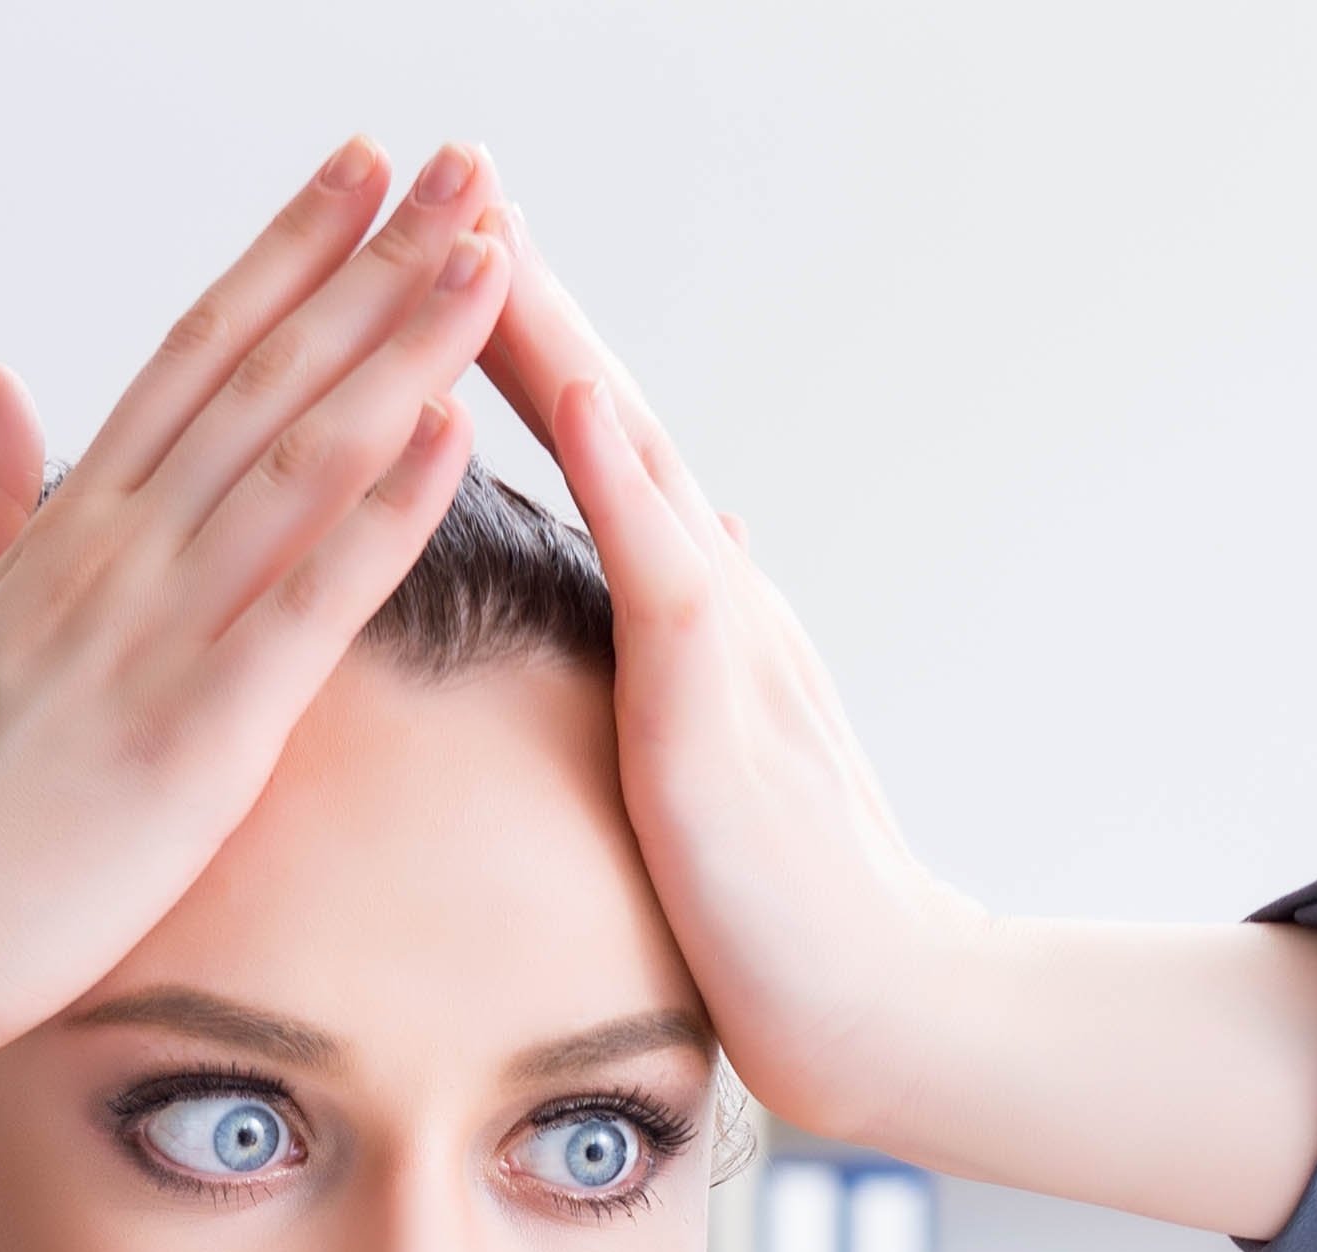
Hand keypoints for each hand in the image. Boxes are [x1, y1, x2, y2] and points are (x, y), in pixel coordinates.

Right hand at [0, 140, 517, 1097]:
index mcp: (67, 527)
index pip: (196, 356)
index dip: (285, 255)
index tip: (356, 173)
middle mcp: (120, 552)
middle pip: (269, 372)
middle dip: (374, 264)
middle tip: (462, 164)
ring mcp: (157, 632)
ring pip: (304, 457)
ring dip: (405, 349)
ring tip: (487, 251)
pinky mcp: (195, 730)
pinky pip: (309, 602)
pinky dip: (384, 513)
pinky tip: (453, 431)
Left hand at [485, 224, 1316, 1243]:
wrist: (880, 1015)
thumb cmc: (778, 925)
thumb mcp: (707, 765)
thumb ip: (692, 658)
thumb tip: (690, 560)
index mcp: (682, 610)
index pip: (583, 446)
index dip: (510, 346)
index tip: (436, 254)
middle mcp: (707, 589)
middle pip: (596, 406)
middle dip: (516, 289)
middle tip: (447, 170)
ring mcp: (722, 632)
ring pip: (622, 447)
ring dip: (552, 332)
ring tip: (480, 222)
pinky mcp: (718, 702)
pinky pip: (657, 559)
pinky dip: (609, 464)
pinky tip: (562, 386)